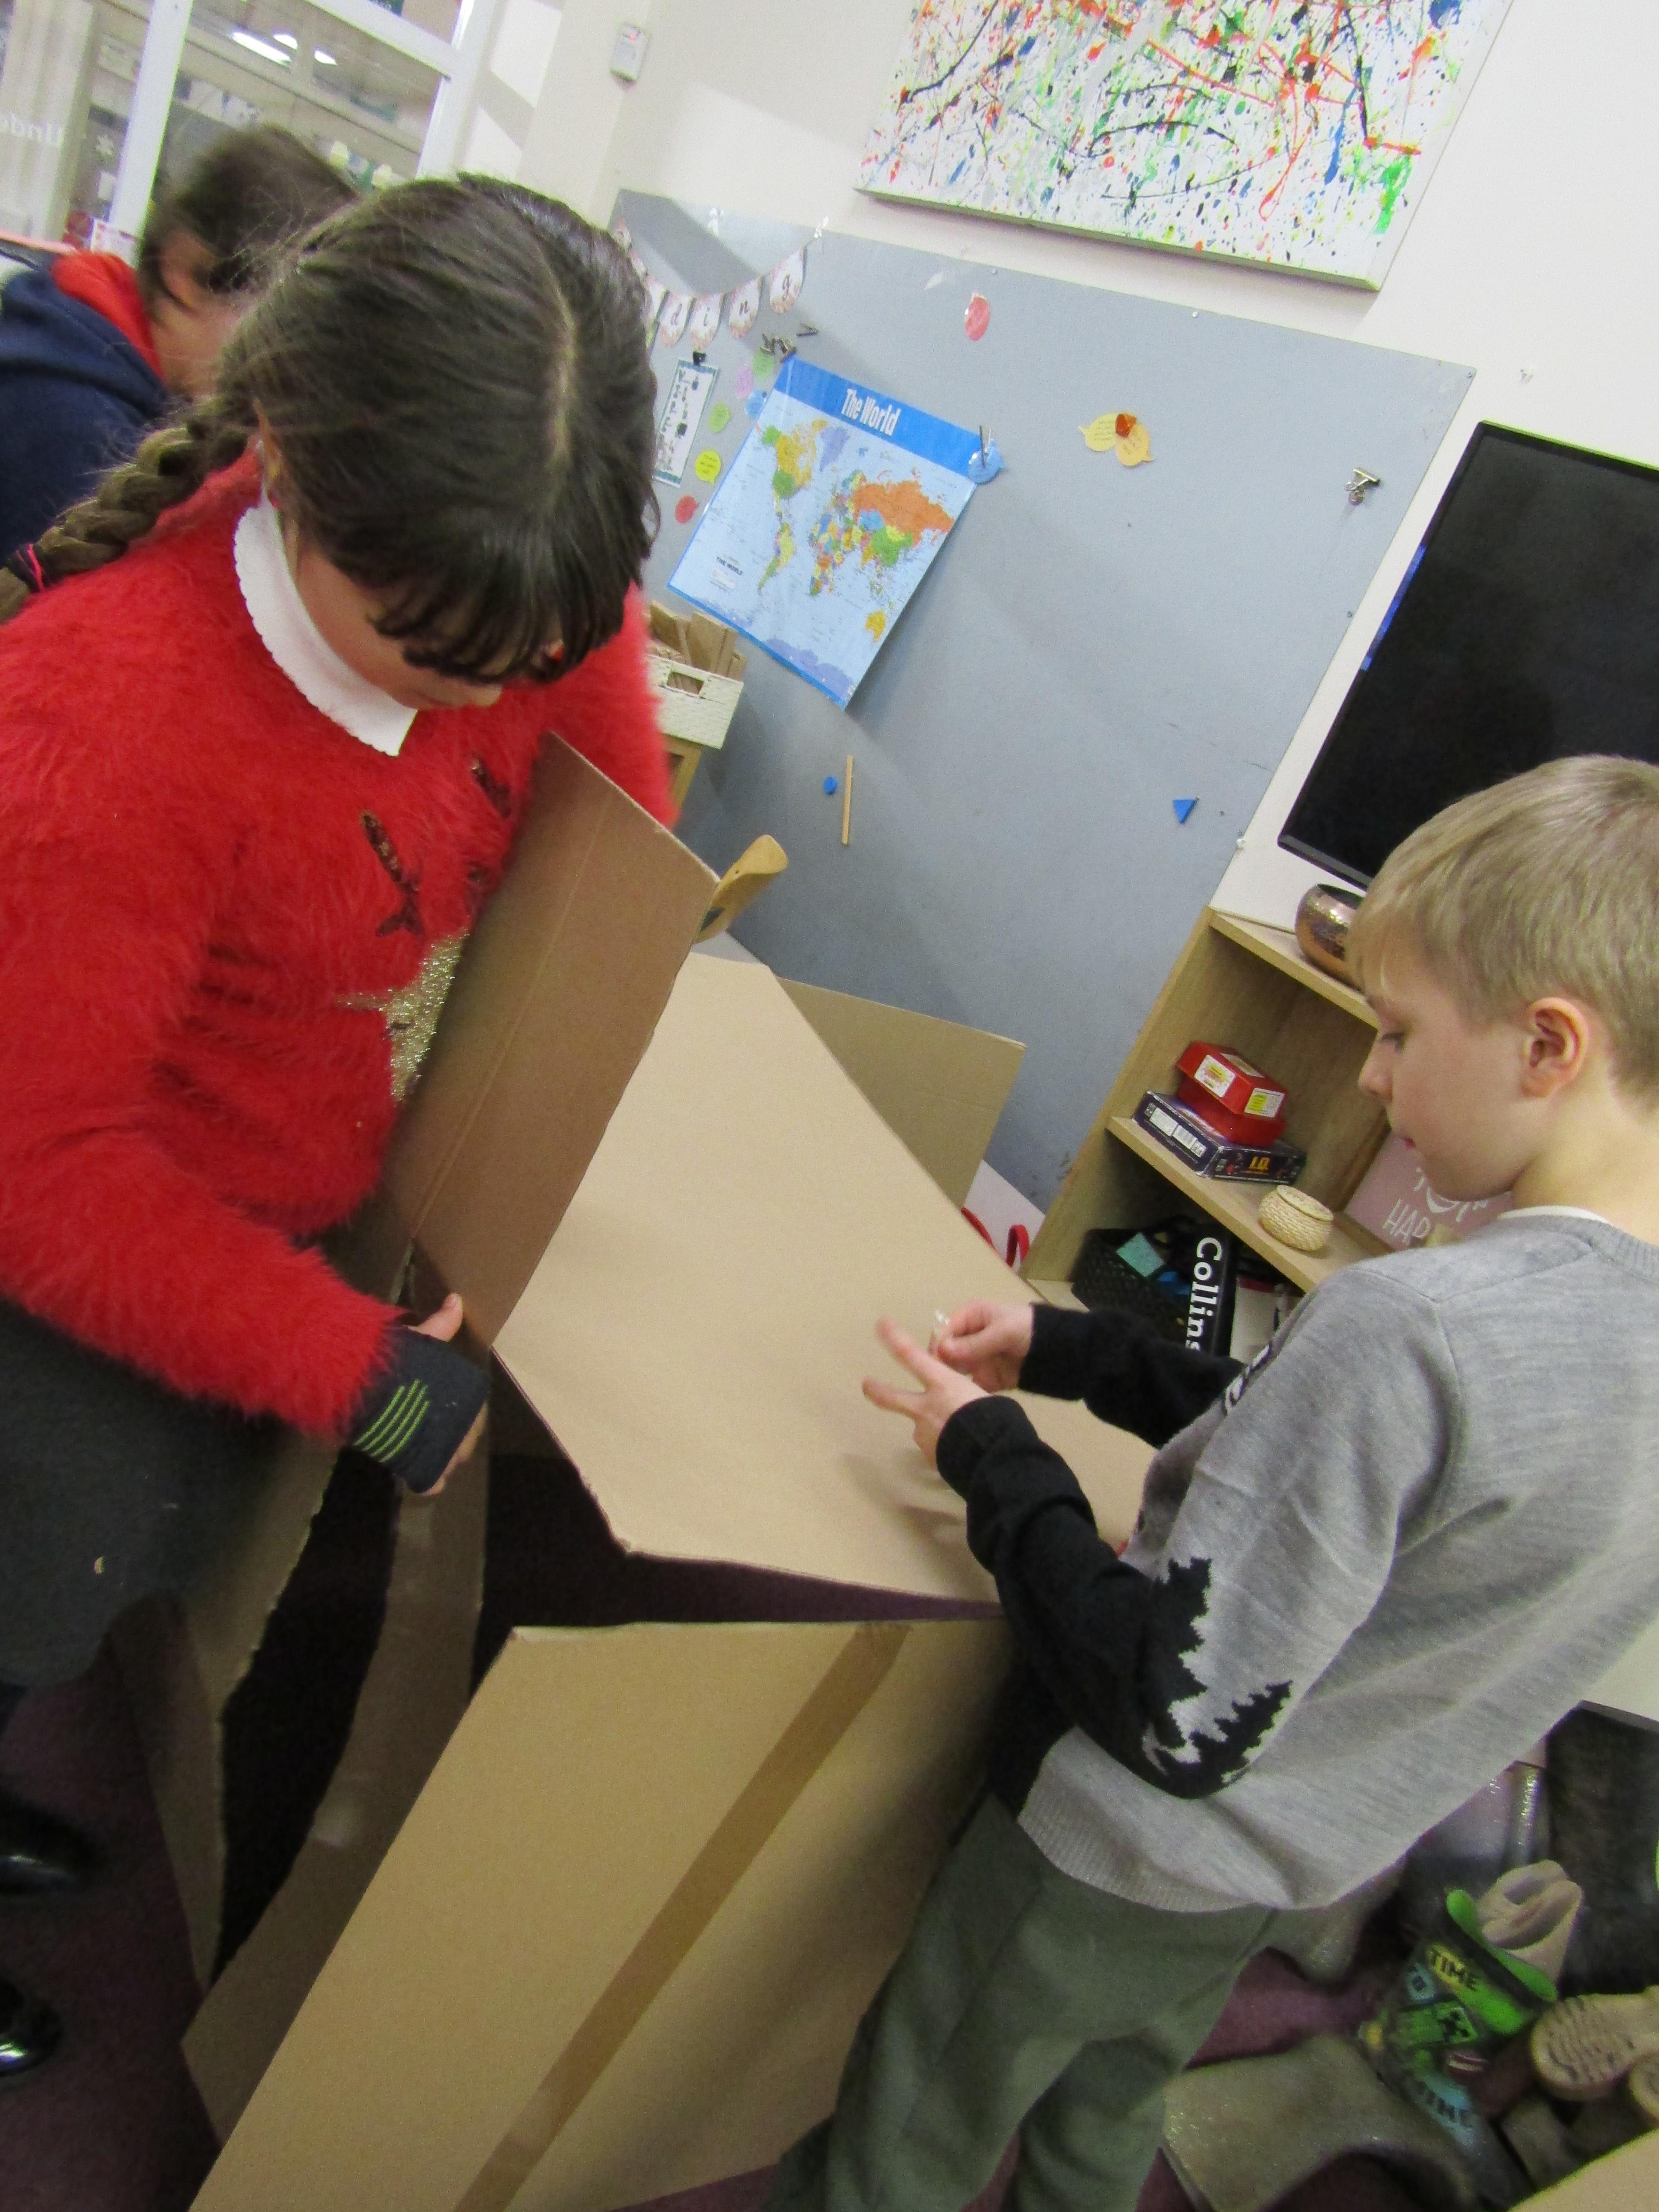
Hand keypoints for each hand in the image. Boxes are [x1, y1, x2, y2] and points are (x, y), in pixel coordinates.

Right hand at [407, 1293, 483, 1496]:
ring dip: (441, 1455)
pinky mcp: (426, 1470)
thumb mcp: (421, 1340)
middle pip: (466, 1439)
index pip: (475, 1414)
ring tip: (417, 1446)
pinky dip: (428, 1479)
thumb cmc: (398, 1362)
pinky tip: (417, 1471)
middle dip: (449, 1434)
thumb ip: (441, 1325)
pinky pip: (434, 1482)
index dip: (458, 1412)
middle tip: (424, 1428)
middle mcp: (465, 1428)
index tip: (439, 1408)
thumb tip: (457, 1300)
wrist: (368, 1387)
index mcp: (469, 1399)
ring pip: (453, 1460)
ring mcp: (448, 1452)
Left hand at [864, 1318, 986, 1468]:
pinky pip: (936, 1447)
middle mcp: (925, 1407)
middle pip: (890, 1396)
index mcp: (942, 1385)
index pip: (911, 1355)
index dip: (894, 1339)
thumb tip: (958, 1409)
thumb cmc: (996, 1418)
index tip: (881, 1325)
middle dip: (876, 1389)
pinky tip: (962, 1451)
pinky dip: (944, 1446)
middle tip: (866, 1384)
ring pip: (923, 1426)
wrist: (994, 1456)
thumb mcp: (983, 1395)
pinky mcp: (929, 1455)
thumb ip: (964, 1396)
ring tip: (961, 1437)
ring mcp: (923, 1433)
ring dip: (935, 1428)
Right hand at [930, 1300, 1032, 1392]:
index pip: (945, 1329)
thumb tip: (942, 1350)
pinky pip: (969, 1384)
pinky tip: (961, 1398)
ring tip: (949, 1388)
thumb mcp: (1002, 1331)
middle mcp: (969, 1338)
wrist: (1057, 1350)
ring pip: (954, 1369)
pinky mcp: (984, 1377)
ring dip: (951, 1378)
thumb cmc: (1028, 1329)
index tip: (935, 1359)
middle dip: (942, 1363)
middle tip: (940, 1377)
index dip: (939, 1342)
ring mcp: (976, 1359)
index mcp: (971, 1317)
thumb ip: (974, 1343)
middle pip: (946, 1351)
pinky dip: (965, 1390)